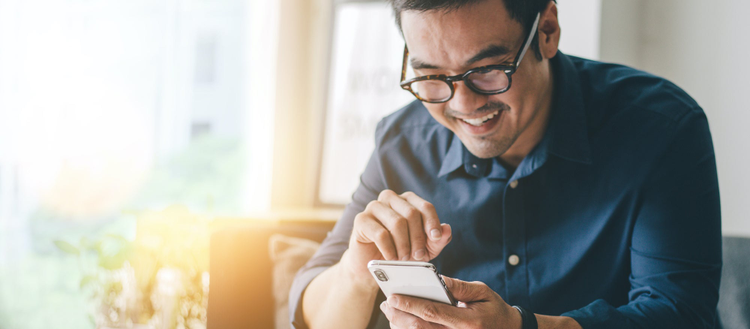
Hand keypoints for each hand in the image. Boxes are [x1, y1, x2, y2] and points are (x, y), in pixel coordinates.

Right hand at [341, 190, 452, 287]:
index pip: (425, 206)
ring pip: (397, 222)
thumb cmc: (400, 252)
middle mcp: (390, 198)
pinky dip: (389, 249)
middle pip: (411, 213)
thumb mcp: (424, 249)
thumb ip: (437, 240)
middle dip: (418, 238)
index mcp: (407, 200)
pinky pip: (380, 233)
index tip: (435, 238)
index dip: (432, 223)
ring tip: (404, 258)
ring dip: (404, 245)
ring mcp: (374, 207)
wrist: (372, 266)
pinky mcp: (361, 220)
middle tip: (418, 256)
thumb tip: (447, 229)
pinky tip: (391, 258)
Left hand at [380, 276, 521, 328]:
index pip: (433, 313)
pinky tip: (402, 322)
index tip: (393, 296)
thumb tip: (438, 278)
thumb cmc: (493, 309)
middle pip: (420, 328)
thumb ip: (459, 287)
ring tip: (391, 311)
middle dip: (400, 315)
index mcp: (468, 321)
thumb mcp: (482, 292)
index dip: (411, 304)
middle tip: (387, 304)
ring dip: (401, 325)